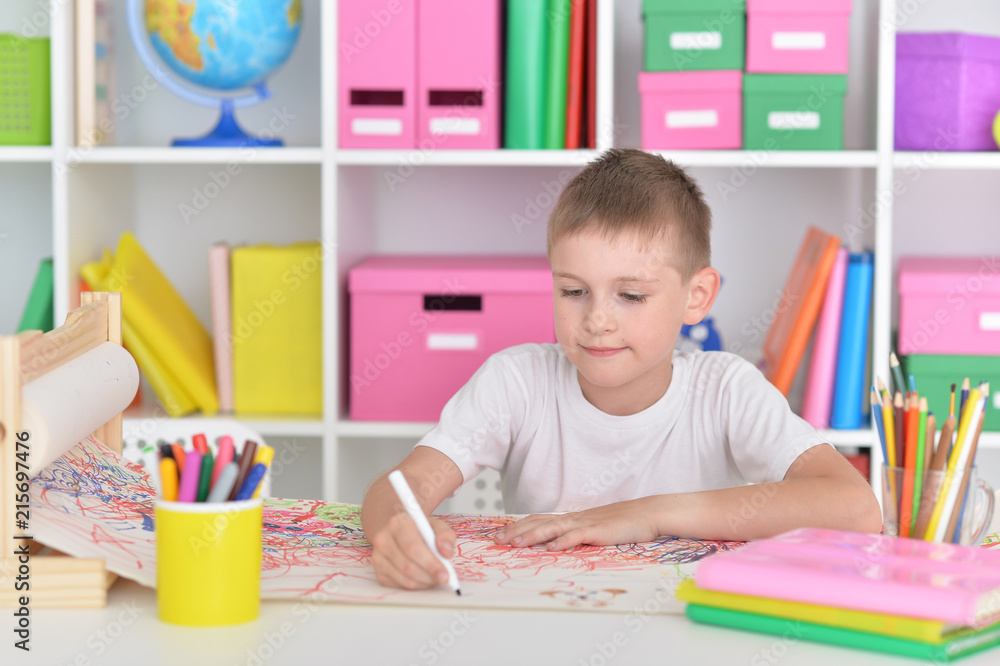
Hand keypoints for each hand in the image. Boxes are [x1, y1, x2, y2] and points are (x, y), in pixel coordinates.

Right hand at [368, 510, 456, 589]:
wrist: (402, 533)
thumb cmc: (420, 530)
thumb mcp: (436, 526)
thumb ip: (445, 536)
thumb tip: (446, 553)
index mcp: (397, 523)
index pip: (412, 547)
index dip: (430, 563)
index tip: (445, 573)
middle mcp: (383, 538)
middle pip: (407, 566)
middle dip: (429, 576)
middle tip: (443, 578)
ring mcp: (378, 556)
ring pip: (404, 578)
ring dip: (424, 582)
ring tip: (435, 577)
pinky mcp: (378, 571)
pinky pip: (399, 585)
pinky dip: (416, 586)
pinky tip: (423, 578)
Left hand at [492, 498, 659, 550]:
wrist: (647, 514)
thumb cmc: (622, 524)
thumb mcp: (594, 529)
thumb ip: (576, 534)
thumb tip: (557, 544)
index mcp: (572, 518)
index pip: (540, 520)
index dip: (519, 526)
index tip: (501, 533)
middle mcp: (574, 518)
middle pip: (539, 522)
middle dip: (516, 531)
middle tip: (496, 539)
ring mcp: (586, 523)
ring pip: (553, 528)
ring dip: (532, 536)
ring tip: (515, 543)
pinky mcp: (598, 531)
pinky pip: (577, 536)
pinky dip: (562, 541)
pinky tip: (550, 548)